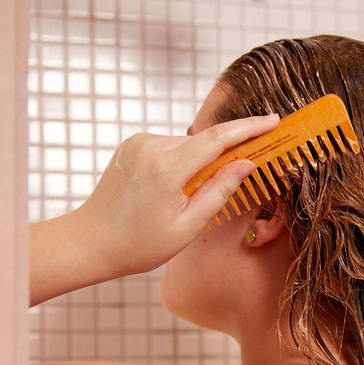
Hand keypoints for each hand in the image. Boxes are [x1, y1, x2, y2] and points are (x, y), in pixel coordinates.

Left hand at [30, 114, 278, 305]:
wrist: (89, 242)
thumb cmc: (139, 244)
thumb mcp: (188, 225)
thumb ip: (220, 190)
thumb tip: (247, 163)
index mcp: (166, 168)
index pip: (218, 139)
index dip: (249, 128)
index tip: (274, 120)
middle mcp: (151, 147)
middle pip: (204, 142)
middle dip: (226, 154)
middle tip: (244, 171)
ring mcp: (138, 143)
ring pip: (188, 145)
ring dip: (200, 163)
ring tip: (187, 199)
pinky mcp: (132, 144)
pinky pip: (170, 147)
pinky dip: (182, 162)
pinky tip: (171, 189)